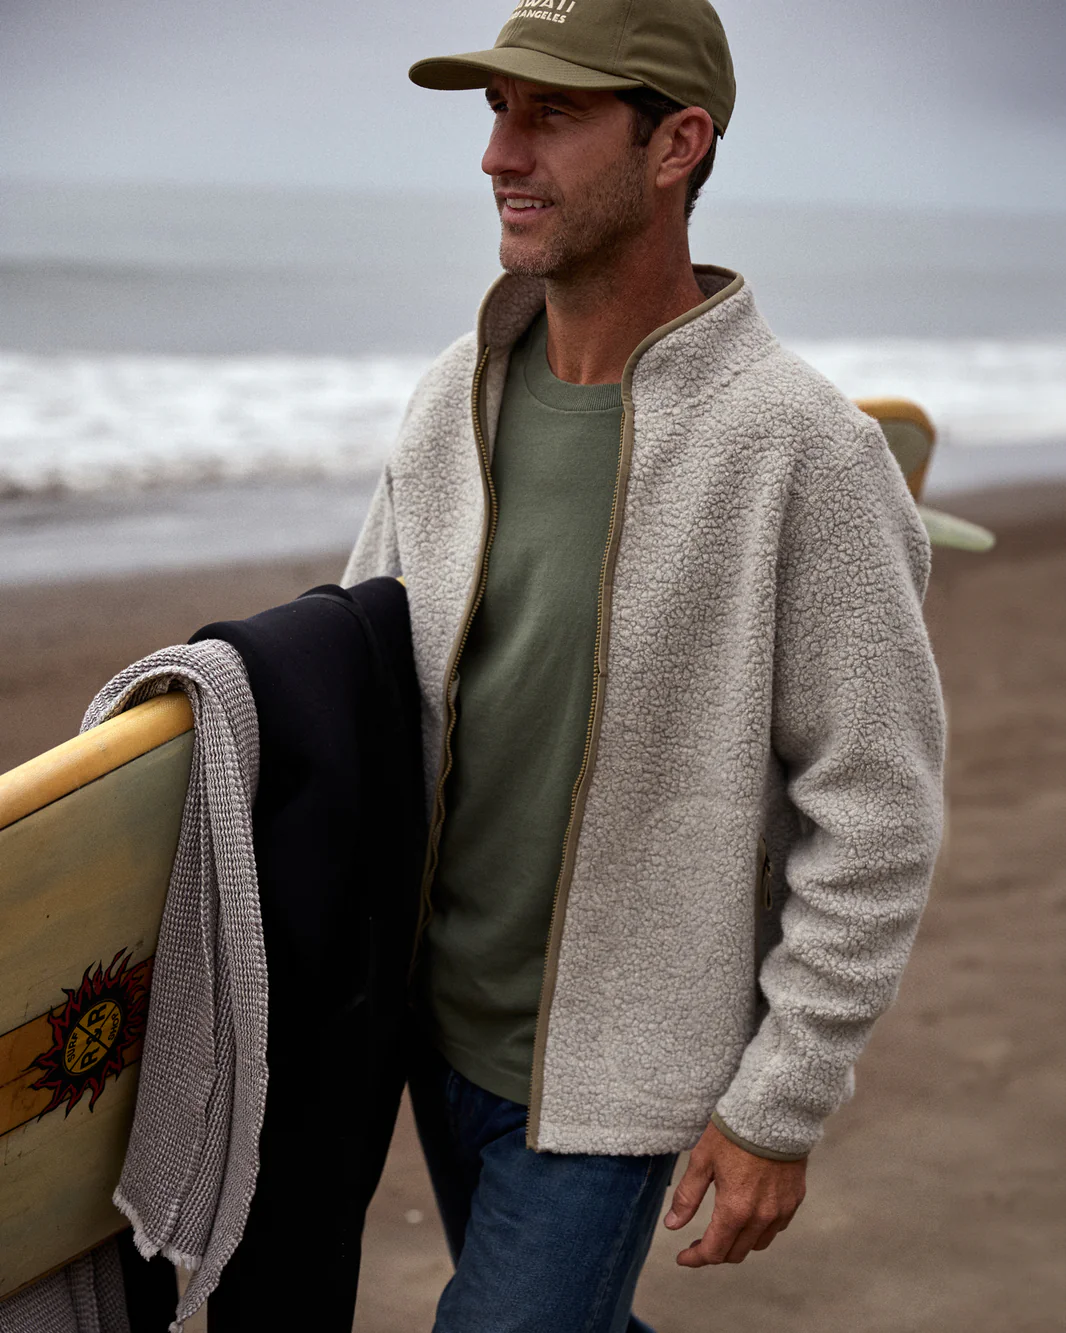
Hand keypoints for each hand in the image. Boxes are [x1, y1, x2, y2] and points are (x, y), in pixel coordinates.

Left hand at [663, 1120, 805, 1265]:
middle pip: (736, 1253)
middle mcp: (761, 1217)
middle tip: (697, 1242)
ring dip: (738, 1243)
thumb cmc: (733, 1132)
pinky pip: (776, 1227)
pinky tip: (748, 1215)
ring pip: (757, 1244)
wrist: (774, 1111)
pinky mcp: (795, 1200)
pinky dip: (759, 1230)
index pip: (714, 1251)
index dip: (695, 1258)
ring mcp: (781, 1210)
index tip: (682, 1257)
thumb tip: (672, 1226)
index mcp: (735, 1209)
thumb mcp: (702, 1161)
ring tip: (722, 1229)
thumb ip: (688, 1197)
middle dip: (714, 1253)